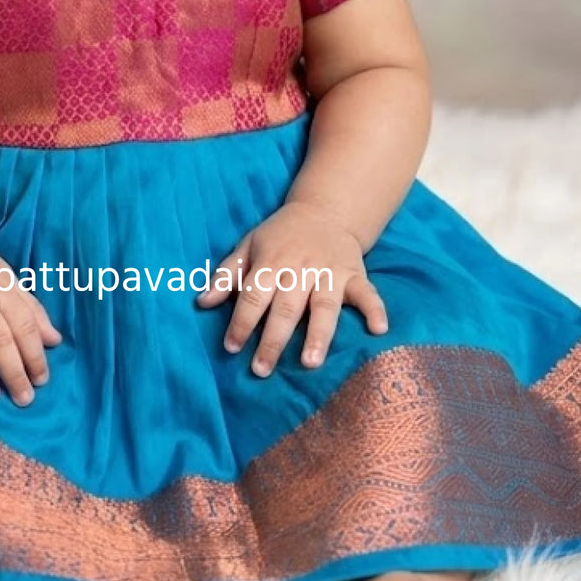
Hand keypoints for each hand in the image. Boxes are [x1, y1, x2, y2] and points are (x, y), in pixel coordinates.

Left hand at [196, 201, 387, 373]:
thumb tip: (201, 302)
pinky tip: (379, 330)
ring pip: (324, 306)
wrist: (324, 210)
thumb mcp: (248, 246)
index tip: (231, 347)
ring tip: (310, 363)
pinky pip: (367, 293)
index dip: (241, 322)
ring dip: (318, 334)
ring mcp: (330, 273)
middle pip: (285, 308)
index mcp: (271, 263)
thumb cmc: (280, 236)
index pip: (253, 297)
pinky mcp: (355, 274)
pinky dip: (375, 309)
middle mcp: (300, 270)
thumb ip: (226, 276)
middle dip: (273, 339)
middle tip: (261, 370)